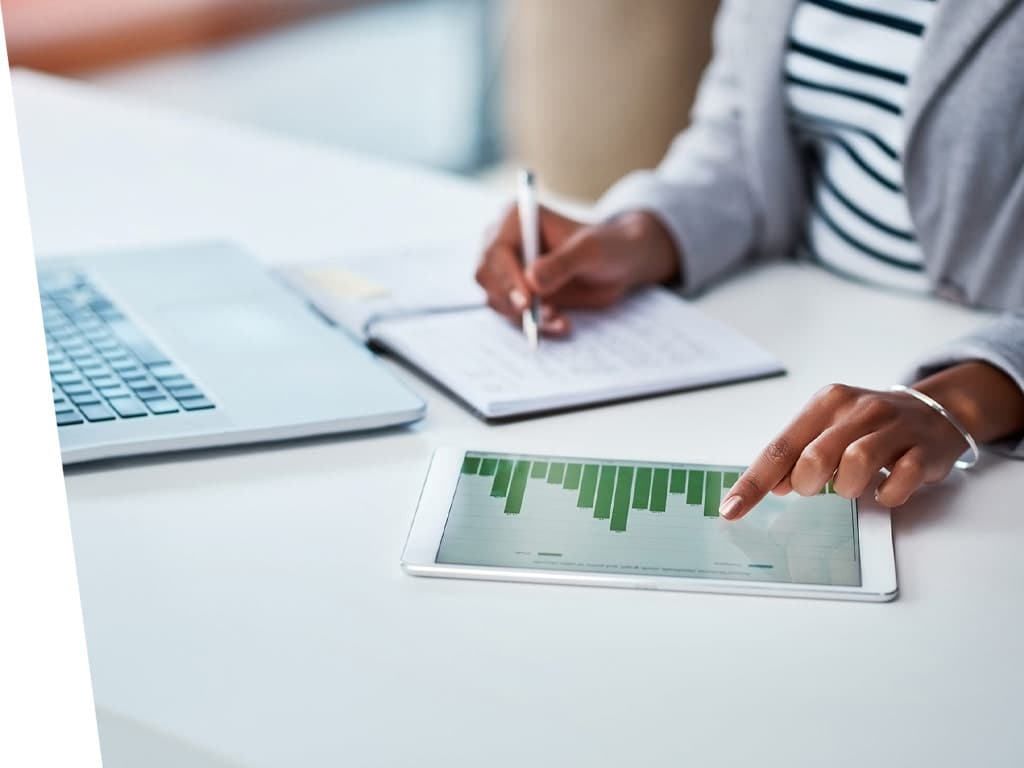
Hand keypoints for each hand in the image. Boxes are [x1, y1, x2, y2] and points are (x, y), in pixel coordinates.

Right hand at [475, 205, 678, 334]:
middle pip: (486, 276)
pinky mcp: (518, 293)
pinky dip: (533, 325)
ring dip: (525, 316)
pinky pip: (513, 315)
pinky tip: (560, 324)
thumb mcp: (591, 251)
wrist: (621, 264)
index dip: (506, 278)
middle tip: (540, 316)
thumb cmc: (608, 246)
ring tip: (559, 319)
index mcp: (517, 219)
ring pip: (497, 299)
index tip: (526, 302)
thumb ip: (563, 263)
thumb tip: (532, 280)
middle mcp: (506, 242)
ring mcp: (509, 269)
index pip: (495, 251)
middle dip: (511, 300)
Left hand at [720, 362, 1023, 518]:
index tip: (731, 510)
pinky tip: (886, 489)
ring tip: (855, 486)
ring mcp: (894, 426)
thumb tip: (773, 485)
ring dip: (848, 488)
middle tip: (819, 487)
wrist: (936, 410)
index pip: (779, 447)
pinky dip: (888, 494)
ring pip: (857, 463)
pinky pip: (901, 480)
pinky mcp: (925, 448)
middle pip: (815, 457)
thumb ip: (798, 454)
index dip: (754, 483)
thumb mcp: (829, 429)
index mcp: (826, 403)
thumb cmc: (870, 426)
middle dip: (808, 484)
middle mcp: (858, 409)